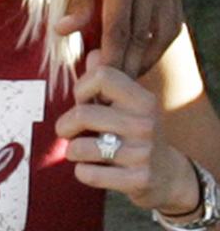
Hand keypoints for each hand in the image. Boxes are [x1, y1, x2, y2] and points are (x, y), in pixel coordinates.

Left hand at [56, 0, 181, 76]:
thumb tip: (63, 32)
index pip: (118, 30)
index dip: (111, 58)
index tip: (99, 80)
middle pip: (140, 36)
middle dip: (125, 65)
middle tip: (110, 89)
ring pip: (161, 33)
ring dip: (145, 57)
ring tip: (126, 76)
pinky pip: (171, 20)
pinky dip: (159, 41)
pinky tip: (144, 53)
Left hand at [56, 50, 199, 214]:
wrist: (167, 174)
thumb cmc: (134, 131)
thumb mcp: (127, 102)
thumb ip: (107, 77)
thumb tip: (92, 53)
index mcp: (143, 99)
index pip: (100, 75)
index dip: (81, 87)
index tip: (83, 100)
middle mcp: (145, 124)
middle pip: (82, 113)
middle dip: (66, 124)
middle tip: (69, 130)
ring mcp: (143, 153)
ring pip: (79, 147)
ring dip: (72, 150)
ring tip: (81, 150)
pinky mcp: (138, 180)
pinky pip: (87, 173)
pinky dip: (82, 172)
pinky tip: (92, 169)